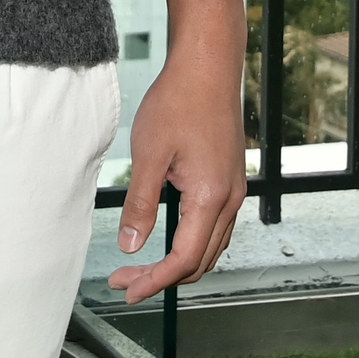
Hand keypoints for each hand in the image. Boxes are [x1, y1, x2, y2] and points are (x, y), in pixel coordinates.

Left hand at [105, 63, 243, 303]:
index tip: (127, 290)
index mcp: (210, 197)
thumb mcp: (149, 153)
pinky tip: (169, 238)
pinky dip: (193, 244)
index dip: (154, 281)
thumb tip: (130, 245)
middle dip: (161, 277)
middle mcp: (229, 199)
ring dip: (178, 263)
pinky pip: (217, 228)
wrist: (208, 67)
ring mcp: (234, 190)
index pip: (184, 259)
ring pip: (211, 247)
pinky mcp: (231, 179)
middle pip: (200, 261)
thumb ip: (140, 203)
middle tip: (124, 279)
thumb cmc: (178, 101)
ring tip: (141, 265)